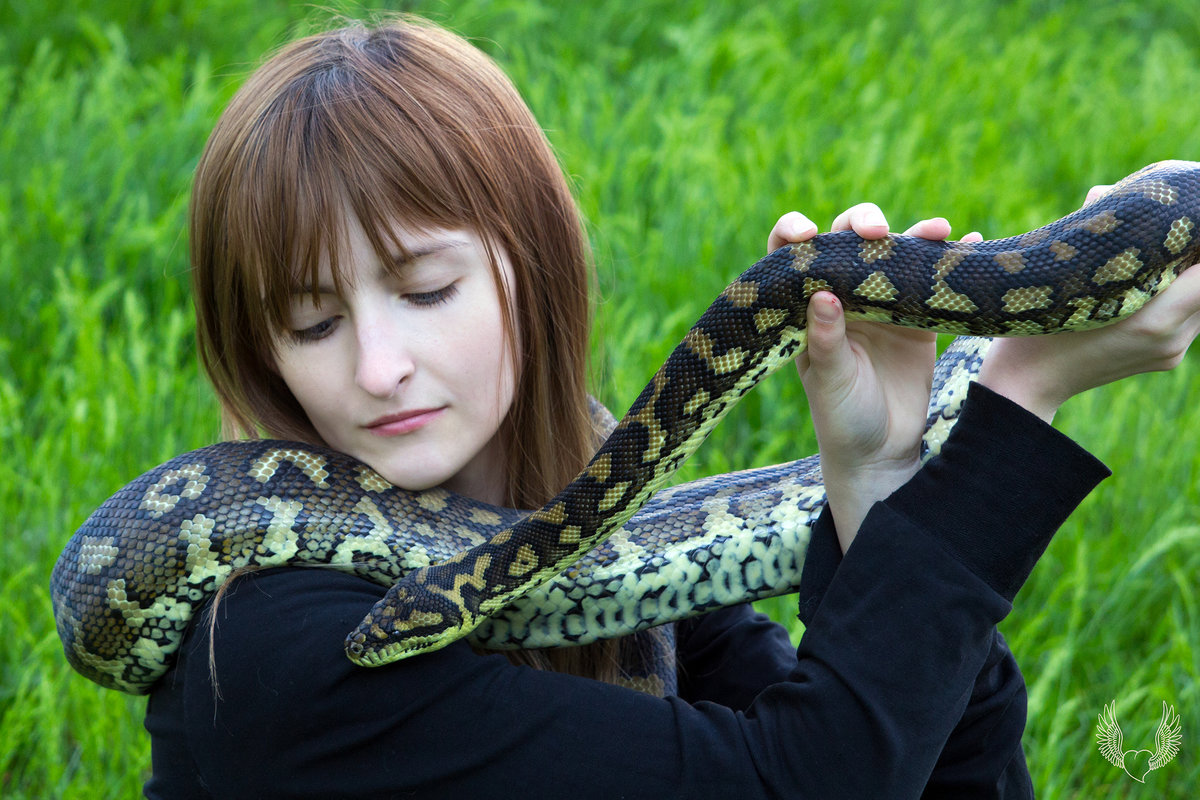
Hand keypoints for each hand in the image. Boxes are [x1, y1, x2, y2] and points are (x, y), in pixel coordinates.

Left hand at [768, 206, 982, 550]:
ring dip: (915, 235)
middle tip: (877, 232)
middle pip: (847, 241)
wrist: (882, 451)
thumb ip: (826, 341)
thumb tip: (822, 295)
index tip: (807, 232)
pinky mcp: (917, 317)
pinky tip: (973, 242)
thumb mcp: (829, 381)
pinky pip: (933, 280)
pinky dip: (953, 259)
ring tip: (938, 231)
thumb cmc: (841, 417)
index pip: (790, 257)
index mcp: (806, 308)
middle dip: (862, 225)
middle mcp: (840, 296)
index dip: (793, 233)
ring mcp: (880, 303)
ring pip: (893, 253)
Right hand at [979, 185, 1199, 421]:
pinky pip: (1191, 316)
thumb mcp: (1064, 278)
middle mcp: (1172, 337)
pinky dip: (1182, 292)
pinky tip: (1155, 278)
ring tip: (1164, 251)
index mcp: (1154, 318)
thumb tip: (1104, 193)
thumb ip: (1095, 234)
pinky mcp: (1167, 358)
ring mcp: (1172, 351)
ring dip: (1190, 273)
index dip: (1197, 238)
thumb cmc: (1037, 328)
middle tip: (1175, 228)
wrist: (1027, 384)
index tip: (1184, 219)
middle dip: (1193, 254)